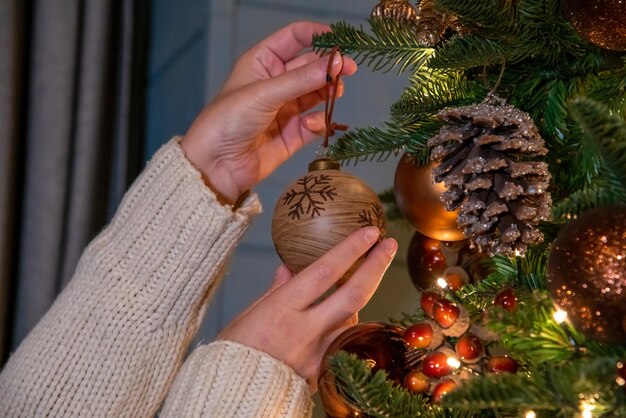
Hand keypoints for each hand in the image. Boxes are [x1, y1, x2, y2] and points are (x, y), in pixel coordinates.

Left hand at [180, 21, 357, 203]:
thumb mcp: (265, 93)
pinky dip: (318, 122)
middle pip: (310, 67)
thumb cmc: (229, 120)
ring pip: (316, 94)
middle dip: (329, 68)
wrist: (216, 165)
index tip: (340, 40)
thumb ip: (303, 79)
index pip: (294, 39)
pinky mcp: (293, 134)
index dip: (317, 35)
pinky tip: (311, 125)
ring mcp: (285, 109)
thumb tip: (338, 63)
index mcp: (262, 63)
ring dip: (327, 93)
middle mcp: (275, 83)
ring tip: (334, 95)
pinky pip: (314, 123)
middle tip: (349, 70)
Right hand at [217, 226, 397, 389]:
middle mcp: (305, 332)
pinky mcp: (324, 374)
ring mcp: (319, 355)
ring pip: (353, 321)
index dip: (350, 250)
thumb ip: (274, 291)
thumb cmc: (234, 353)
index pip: (324, 272)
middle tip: (389, 245)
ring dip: (361, 298)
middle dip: (375, 266)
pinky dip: (347, 327)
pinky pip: (343, 344)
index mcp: (281, 310)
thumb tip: (288, 268)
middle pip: (353, 295)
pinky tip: (344, 317)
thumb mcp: (248, 315)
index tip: (369, 232)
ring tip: (361, 280)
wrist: (234, 396)